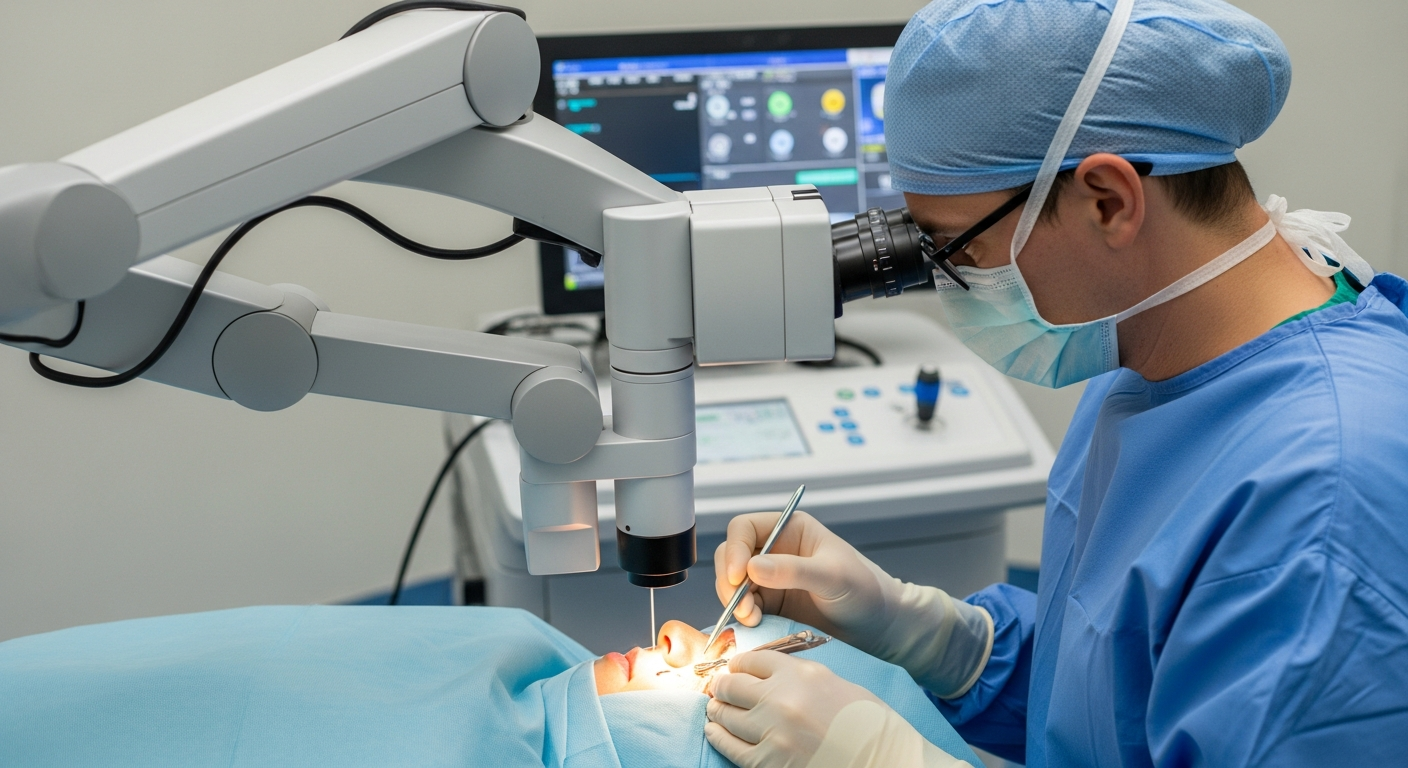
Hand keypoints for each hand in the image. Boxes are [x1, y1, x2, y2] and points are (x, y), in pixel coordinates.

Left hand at [704, 650, 880, 767]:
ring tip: (716, 708)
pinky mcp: (767, 761)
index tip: (735, 669)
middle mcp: (780, 697)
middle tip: (720, 688)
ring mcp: (771, 731)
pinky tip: (715, 731)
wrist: (883, 761)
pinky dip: (718, 736)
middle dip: (723, 685)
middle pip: (732, 684)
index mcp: (800, 673)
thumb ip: (796, 676)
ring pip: (725, 714)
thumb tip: (763, 677)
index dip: (739, 664)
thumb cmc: (866, 722)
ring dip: (718, 709)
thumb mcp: (832, 683)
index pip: (751, 660)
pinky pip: (730, 746)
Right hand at [713, 511, 891, 651]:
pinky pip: (742, 606)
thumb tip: (752, 568)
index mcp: (790, 529)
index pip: (745, 529)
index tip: (739, 577)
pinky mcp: (770, 605)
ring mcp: (770, 579)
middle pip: (731, 556)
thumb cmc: (864, 590)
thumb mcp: (832, 576)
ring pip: (732, 584)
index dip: (735, 550)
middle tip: (741, 606)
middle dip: (729, 580)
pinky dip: (741, 616)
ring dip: (734, 601)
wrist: (878, 627)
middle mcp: (775, 551)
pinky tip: (755, 625)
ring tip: (751, 619)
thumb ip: (793, 570)